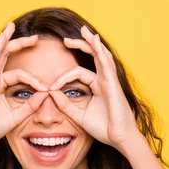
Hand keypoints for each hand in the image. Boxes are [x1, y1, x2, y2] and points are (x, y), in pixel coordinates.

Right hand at [0, 22, 49, 146]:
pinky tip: (4, 35)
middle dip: (20, 45)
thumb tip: (46, 94)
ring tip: (12, 25)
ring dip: (6, 39)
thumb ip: (31, 105)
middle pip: (6, 56)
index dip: (35, 80)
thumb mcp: (17, 116)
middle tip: (35, 38)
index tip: (48, 88)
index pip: (19, 75)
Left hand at [47, 25, 139, 151]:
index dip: (62, 78)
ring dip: (91, 42)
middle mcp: (104, 80)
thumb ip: (65, 104)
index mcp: (97, 87)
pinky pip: (105, 63)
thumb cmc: (103, 128)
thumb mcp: (78, 115)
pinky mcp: (113, 83)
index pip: (77, 73)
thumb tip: (50, 93)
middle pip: (92, 56)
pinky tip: (94, 40)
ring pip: (100, 55)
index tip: (49, 87)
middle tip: (65, 40)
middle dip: (81, 45)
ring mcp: (109, 80)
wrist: (119, 138)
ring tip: (84, 30)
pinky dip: (99, 50)